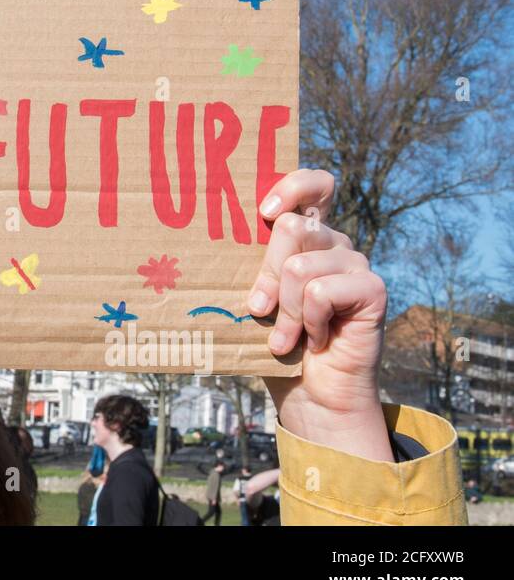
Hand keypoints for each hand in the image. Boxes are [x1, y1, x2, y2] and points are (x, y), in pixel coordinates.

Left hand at [251, 169, 392, 461]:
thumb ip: (249, 267)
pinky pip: (321, 292)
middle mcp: (334, 243)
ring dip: (285, 311)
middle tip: (259, 309)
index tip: (263, 211)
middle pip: (291, 226)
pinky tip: (318, 340)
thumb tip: (206, 240)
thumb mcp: (257, 298)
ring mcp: (355, 263)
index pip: (314, 184)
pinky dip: (309, 322)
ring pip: (300, 266)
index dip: (292, 185)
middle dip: (266, 274)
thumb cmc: (276, 343)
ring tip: (286, 337)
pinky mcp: (372, 289)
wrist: (312, 395)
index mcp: (307, 236)